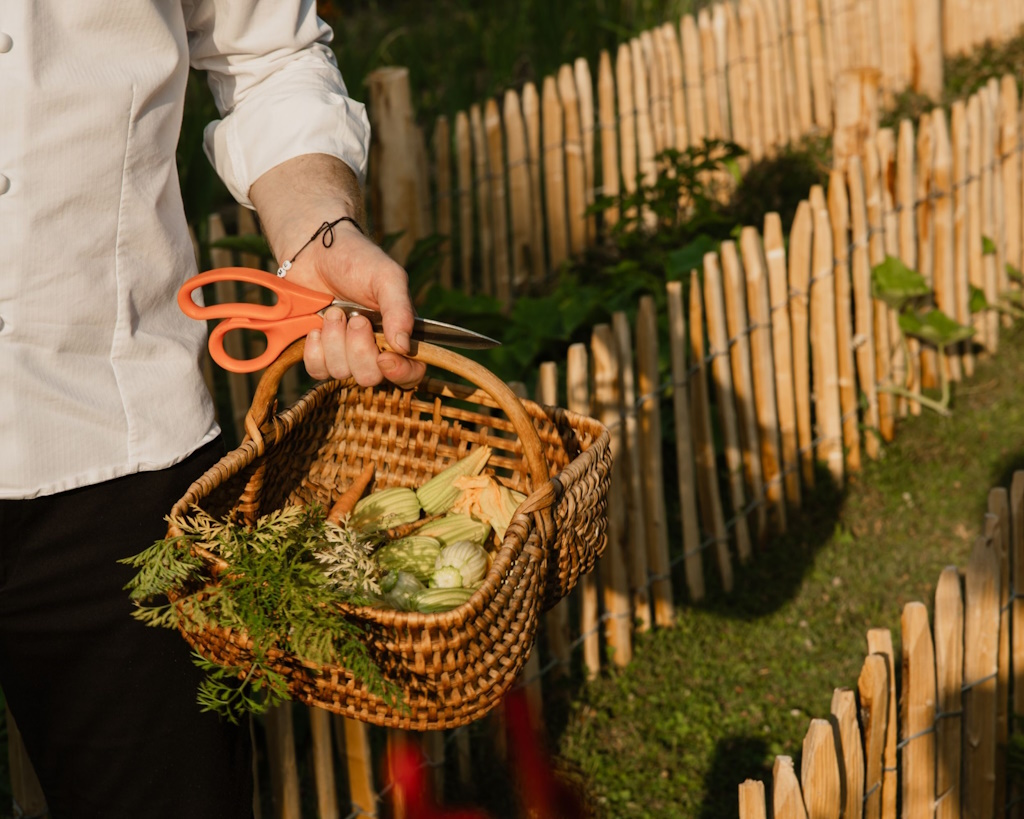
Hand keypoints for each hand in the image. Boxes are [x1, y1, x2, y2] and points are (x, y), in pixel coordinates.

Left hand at [248, 154, 426, 388]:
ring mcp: (344, 354)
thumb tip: (404, 346)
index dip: (400, 373)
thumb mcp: (386, 278)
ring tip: (333, 312)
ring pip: (342, 373)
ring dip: (334, 340)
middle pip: (372, 378)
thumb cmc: (356, 260)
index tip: (385, 357)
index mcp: (398, 334)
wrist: (314, 250)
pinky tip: (316, 327)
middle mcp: (374, 349)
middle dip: (358, 348)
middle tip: (354, 318)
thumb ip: (400, 310)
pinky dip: (315, 350)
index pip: (411, 373)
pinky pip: (318, 371)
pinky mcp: (318, 353)